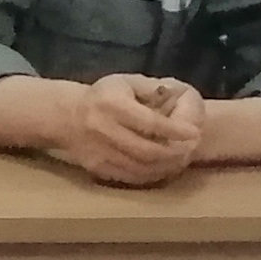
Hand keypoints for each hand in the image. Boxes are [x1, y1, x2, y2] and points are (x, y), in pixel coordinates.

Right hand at [57, 74, 205, 188]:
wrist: (66, 117)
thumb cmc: (102, 96)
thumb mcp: (125, 82)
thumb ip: (152, 88)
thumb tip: (179, 96)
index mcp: (112, 106)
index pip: (149, 123)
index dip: (175, 130)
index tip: (194, 133)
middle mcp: (104, 131)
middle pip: (146, 151)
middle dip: (174, 153)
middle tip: (191, 149)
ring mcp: (100, 153)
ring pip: (140, 168)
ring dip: (166, 166)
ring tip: (181, 159)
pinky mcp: (98, 168)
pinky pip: (130, 177)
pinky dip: (151, 175)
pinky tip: (163, 168)